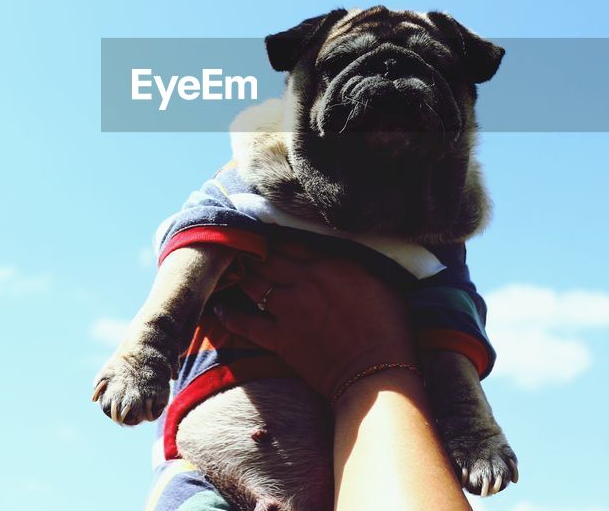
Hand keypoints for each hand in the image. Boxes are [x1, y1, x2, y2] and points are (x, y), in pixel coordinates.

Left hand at [213, 245, 415, 400]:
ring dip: (242, 276)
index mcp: (332, 264)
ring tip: (232, 271)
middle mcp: (306, 280)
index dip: (274, 237)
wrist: (378, 374)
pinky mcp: (280, 338)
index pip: (292, 241)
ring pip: (253, 283)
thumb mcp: (380, 283)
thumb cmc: (389, 329)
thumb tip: (340, 256)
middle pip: (268, 257)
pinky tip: (219, 309)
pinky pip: (245, 323)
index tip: (264, 233)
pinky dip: (229, 315)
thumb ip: (353, 265)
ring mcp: (289, 309)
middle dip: (253, 252)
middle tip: (241, 249)